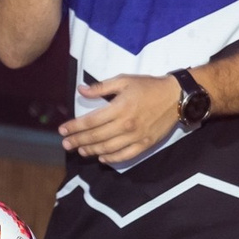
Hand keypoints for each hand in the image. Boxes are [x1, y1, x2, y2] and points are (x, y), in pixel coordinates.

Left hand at [59, 72, 179, 164]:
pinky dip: (111, 158)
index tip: (62, 130)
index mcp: (119, 108)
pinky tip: (101, 157)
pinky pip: (125, 156)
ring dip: (91, 150)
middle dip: (78, 141)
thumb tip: (81, 90)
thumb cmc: (148, 86)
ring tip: (79, 150)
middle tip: (65, 144)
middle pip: (96, 137)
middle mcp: (126, 125)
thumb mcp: (124, 80)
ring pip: (108, 148)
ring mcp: (136, 137)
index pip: (90, 121)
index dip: (74, 127)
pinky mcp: (145, 144)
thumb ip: (101, 87)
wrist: (176, 97)